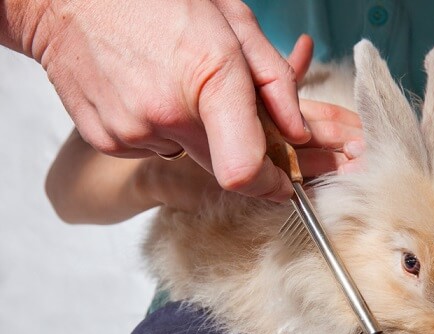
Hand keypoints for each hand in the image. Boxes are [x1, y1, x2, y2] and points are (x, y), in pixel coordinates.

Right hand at [46, 35, 366, 223]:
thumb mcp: (233, 21)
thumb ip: (276, 81)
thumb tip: (298, 132)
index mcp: (208, 78)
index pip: (245, 171)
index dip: (271, 185)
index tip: (284, 184)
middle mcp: (166, 114)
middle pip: (224, 166)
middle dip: (238, 148)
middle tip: (228, 109)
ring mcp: (131, 131)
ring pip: (189, 154)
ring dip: (198, 132)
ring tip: (178, 84)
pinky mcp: (108, 141)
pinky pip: (156, 149)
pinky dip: (164, 130)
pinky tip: (151, 92)